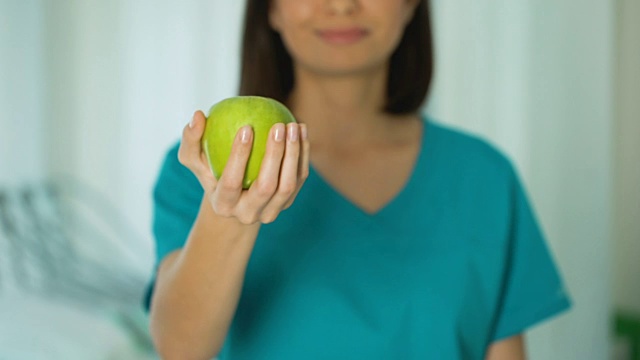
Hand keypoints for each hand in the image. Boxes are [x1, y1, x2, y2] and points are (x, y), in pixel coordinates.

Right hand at [177, 110, 309, 224]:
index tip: (246, 127)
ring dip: (293, 154)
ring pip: (288, 185)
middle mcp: (248, 214)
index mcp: (223, 205)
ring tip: (293, 125)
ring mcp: (271, 211)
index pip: (232, 182)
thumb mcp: (195, 160)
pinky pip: (299, 178)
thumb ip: (191, 140)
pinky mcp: (288, 203)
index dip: (239, 156)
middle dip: (274, 156)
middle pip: (266, 187)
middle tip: (278, 126)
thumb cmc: (211, 172)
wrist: (235, 199)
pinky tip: (302, 131)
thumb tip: (198, 115)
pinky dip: (303, 154)